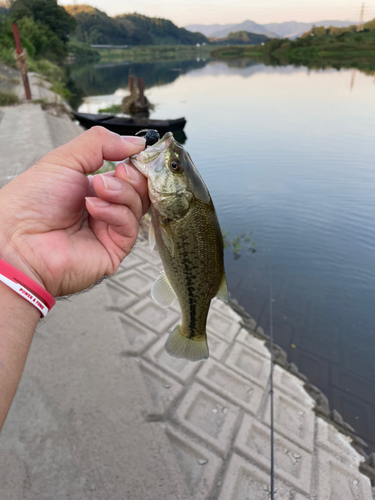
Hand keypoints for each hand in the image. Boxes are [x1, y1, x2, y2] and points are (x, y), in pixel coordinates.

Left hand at [0, 126, 148, 296]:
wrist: (18, 237)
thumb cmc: (31, 201)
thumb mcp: (66, 159)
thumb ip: (101, 144)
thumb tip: (135, 142)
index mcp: (93, 188)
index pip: (128, 174)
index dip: (136, 163)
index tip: (138, 151)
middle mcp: (104, 209)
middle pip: (139, 190)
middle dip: (132, 176)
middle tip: (119, 170)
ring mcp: (110, 230)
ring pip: (138, 206)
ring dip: (122, 192)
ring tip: (98, 189)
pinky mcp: (114, 249)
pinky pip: (130, 226)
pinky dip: (115, 213)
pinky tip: (94, 208)